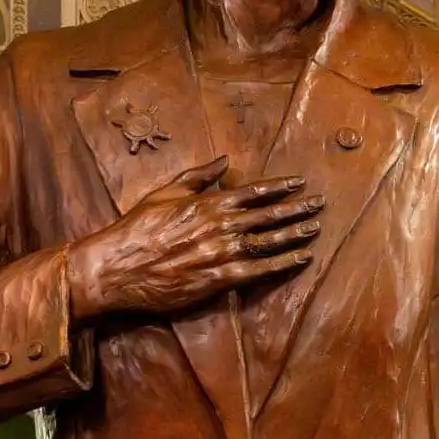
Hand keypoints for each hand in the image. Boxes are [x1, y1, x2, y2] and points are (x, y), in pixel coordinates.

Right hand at [66, 157, 320, 319]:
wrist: (118, 266)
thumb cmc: (138, 228)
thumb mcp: (166, 192)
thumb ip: (198, 176)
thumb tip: (223, 160)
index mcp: (209, 202)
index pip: (254, 192)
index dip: (280, 187)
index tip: (299, 183)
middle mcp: (221, 225)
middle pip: (268, 215)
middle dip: (297, 208)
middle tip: (319, 204)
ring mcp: (222, 252)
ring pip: (269, 241)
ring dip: (295, 233)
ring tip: (315, 228)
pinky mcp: (219, 278)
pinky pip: (259, 270)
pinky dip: (283, 263)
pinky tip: (301, 258)